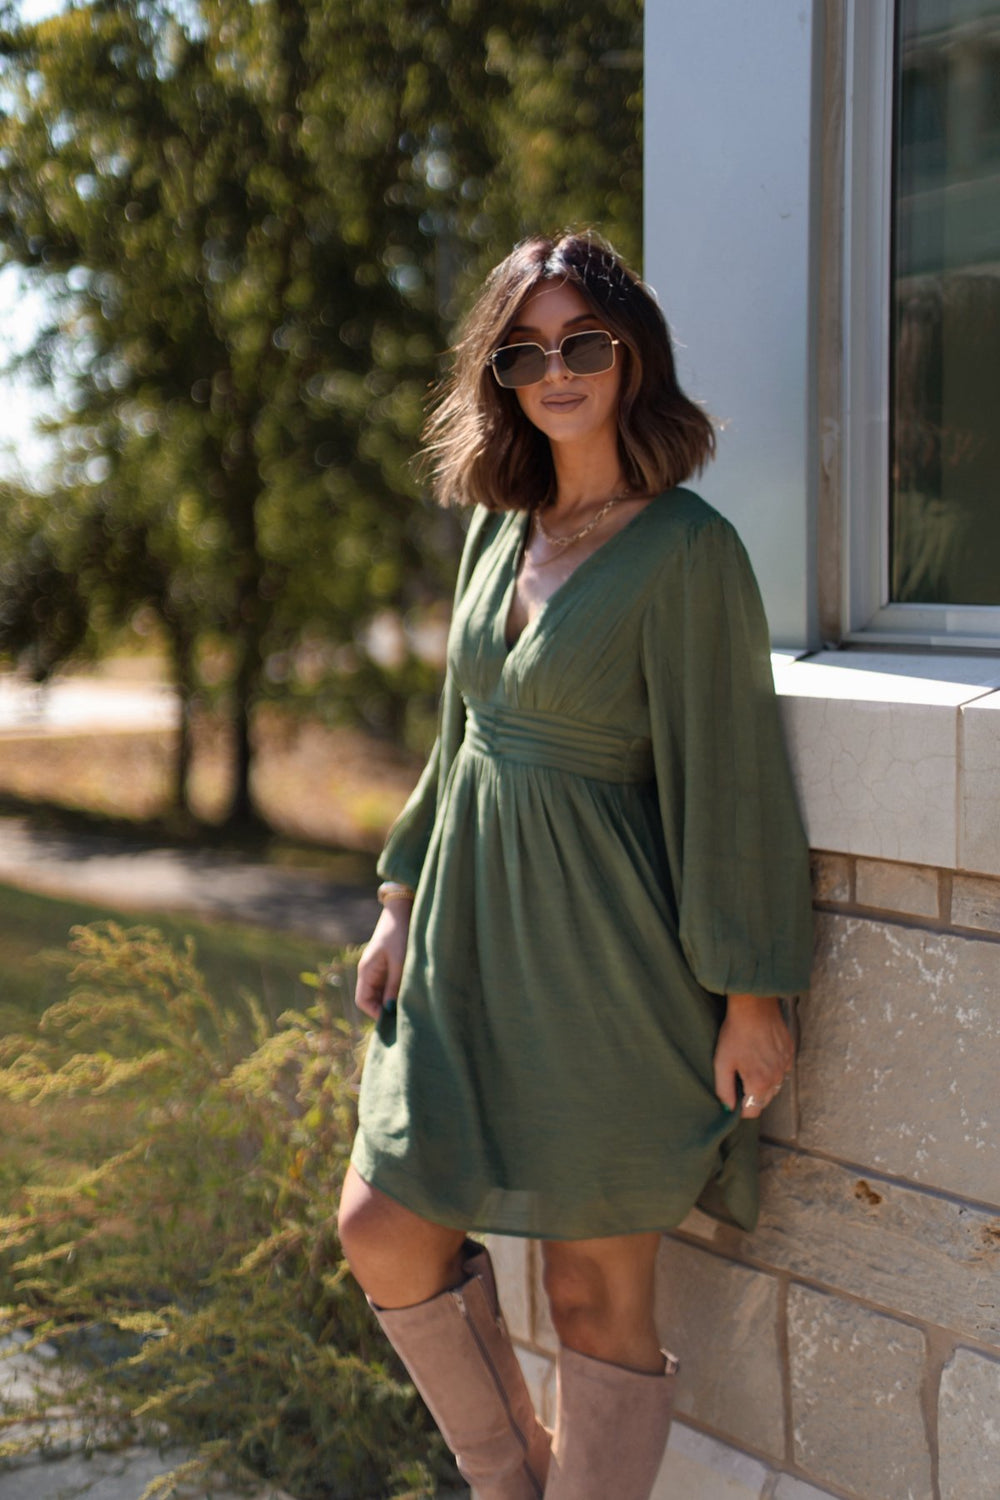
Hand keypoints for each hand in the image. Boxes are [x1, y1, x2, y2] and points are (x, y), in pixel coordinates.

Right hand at [354, 901, 411, 1018]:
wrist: (403, 909)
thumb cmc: (400, 934)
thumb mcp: (399, 962)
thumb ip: (394, 987)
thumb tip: (390, 1010)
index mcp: (366, 971)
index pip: (363, 1001)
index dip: (375, 1013)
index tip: (393, 1020)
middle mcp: (370, 972)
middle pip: (373, 999)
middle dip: (386, 1009)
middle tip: (404, 1017)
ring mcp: (379, 968)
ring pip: (383, 992)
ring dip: (394, 999)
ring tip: (410, 1005)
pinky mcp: (390, 964)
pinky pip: (390, 983)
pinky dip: (398, 990)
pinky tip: (412, 992)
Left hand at [713, 994, 793, 1119]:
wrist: (754, 1007)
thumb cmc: (735, 1033)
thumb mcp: (722, 1062)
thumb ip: (724, 1090)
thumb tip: (728, 1109)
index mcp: (759, 1083)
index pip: (753, 1111)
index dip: (741, 1107)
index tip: (733, 1095)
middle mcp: (777, 1078)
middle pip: (764, 1100)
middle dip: (752, 1095)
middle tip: (739, 1076)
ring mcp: (786, 1065)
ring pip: (775, 1086)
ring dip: (763, 1082)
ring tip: (749, 1064)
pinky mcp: (790, 1053)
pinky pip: (782, 1070)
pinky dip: (773, 1068)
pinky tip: (761, 1054)